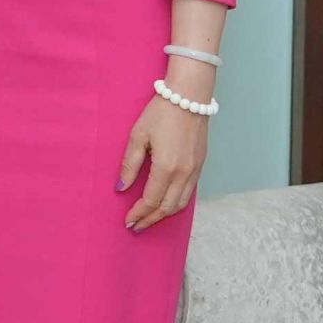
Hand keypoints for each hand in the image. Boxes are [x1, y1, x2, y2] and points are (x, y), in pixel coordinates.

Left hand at [118, 87, 211, 230]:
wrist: (189, 97)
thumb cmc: (160, 113)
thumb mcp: (138, 136)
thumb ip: (130, 164)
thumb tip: (121, 187)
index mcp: (166, 167)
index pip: (151, 200)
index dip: (139, 214)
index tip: (128, 222)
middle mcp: (184, 173)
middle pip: (167, 207)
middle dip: (150, 219)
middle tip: (136, 226)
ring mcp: (195, 170)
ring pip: (181, 203)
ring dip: (164, 214)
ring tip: (149, 219)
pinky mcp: (201, 165)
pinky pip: (189, 193)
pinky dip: (176, 203)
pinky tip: (165, 203)